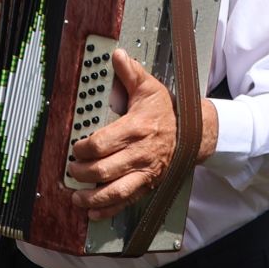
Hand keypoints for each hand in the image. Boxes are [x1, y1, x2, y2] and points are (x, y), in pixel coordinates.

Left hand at [67, 50, 218, 217]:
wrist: (195, 133)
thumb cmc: (168, 112)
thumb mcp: (150, 89)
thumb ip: (130, 74)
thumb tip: (117, 56)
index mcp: (136, 129)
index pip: (99, 145)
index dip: (81, 149)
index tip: (75, 148)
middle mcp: (139, 154)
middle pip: (101, 170)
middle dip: (80, 172)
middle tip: (73, 169)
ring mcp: (144, 172)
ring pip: (112, 191)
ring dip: (90, 197)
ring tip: (76, 196)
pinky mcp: (147, 184)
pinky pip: (126, 202)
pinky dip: (107, 210)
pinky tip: (93, 211)